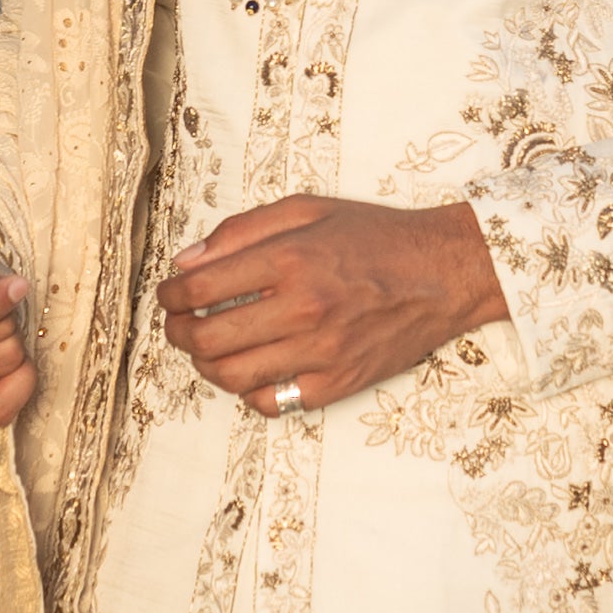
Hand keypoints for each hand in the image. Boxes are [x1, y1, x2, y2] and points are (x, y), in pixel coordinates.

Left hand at [158, 194, 508, 417]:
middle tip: (179, 324)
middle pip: (207, 339)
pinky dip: (249, 392)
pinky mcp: (338, 384)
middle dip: (178, 333)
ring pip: (232, 377)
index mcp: (290, 259)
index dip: (170, 296)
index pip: (200, 289)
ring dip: (205, 366)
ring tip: (207, 349)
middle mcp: (303, 308)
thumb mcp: (308, 209)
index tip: (169, 295)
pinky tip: (251, 371)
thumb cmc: (375, 236)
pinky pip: (273, 403)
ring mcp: (321, 352)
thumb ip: (243, 230)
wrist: (443, 272)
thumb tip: (188, 260)